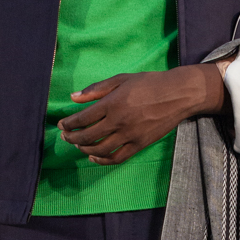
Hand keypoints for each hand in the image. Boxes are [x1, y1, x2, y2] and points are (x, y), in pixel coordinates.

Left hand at [57, 64, 227, 164]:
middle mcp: (119, 122)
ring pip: (100, 150)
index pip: (82, 119)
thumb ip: (96, 89)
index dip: (69, 124)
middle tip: (66, 136)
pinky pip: (117, 158)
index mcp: (112, 104)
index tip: (62, 125)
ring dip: (84, 150)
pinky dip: (103, 160)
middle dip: (72, 138)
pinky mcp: (140, 144)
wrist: (178, 94)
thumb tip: (73, 98)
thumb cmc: (149, 83)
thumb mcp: (121, 79)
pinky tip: (94, 156)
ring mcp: (130, 135)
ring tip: (78, 145)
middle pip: (87, 137)